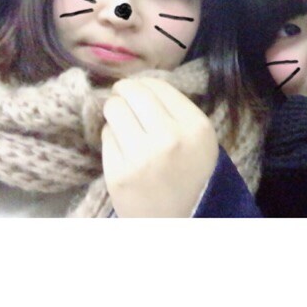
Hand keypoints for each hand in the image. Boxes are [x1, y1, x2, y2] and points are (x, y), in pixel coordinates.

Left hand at [102, 78, 218, 217]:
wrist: (183, 222)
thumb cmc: (192, 175)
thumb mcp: (200, 138)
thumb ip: (176, 110)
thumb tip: (138, 84)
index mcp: (195, 126)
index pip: (158, 85)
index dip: (143, 84)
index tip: (138, 91)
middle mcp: (169, 137)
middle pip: (132, 93)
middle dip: (124, 93)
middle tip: (123, 100)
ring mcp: (142, 157)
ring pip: (114, 110)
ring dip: (116, 114)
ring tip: (124, 126)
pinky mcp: (118, 174)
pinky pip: (106, 137)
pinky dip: (112, 138)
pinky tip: (123, 149)